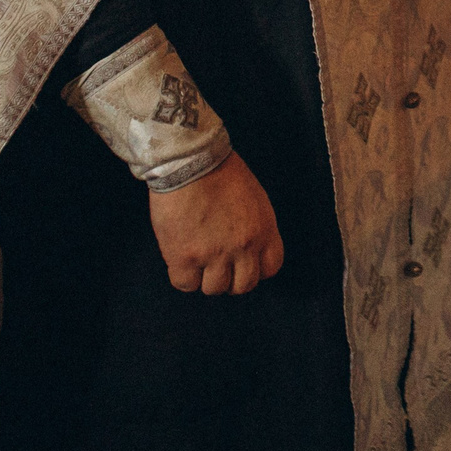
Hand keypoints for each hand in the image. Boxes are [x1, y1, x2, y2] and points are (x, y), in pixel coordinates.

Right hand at [149, 151, 284, 294]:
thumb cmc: (220, 171)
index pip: (270, 268)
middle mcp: (244, 246)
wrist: (189, 161)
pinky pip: (186, 284)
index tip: (243, 263)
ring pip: (214, 289)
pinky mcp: (185, 257)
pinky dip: (183, 275)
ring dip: (205, 277)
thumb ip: (255, 226)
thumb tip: (248, 248)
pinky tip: (180, 258)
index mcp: (264, 230)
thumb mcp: (253, 198)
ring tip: (197, 258)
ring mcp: (214, 255)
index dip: (256, 268)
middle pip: (244, 285)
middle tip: (217, 265)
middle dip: (231, 278)